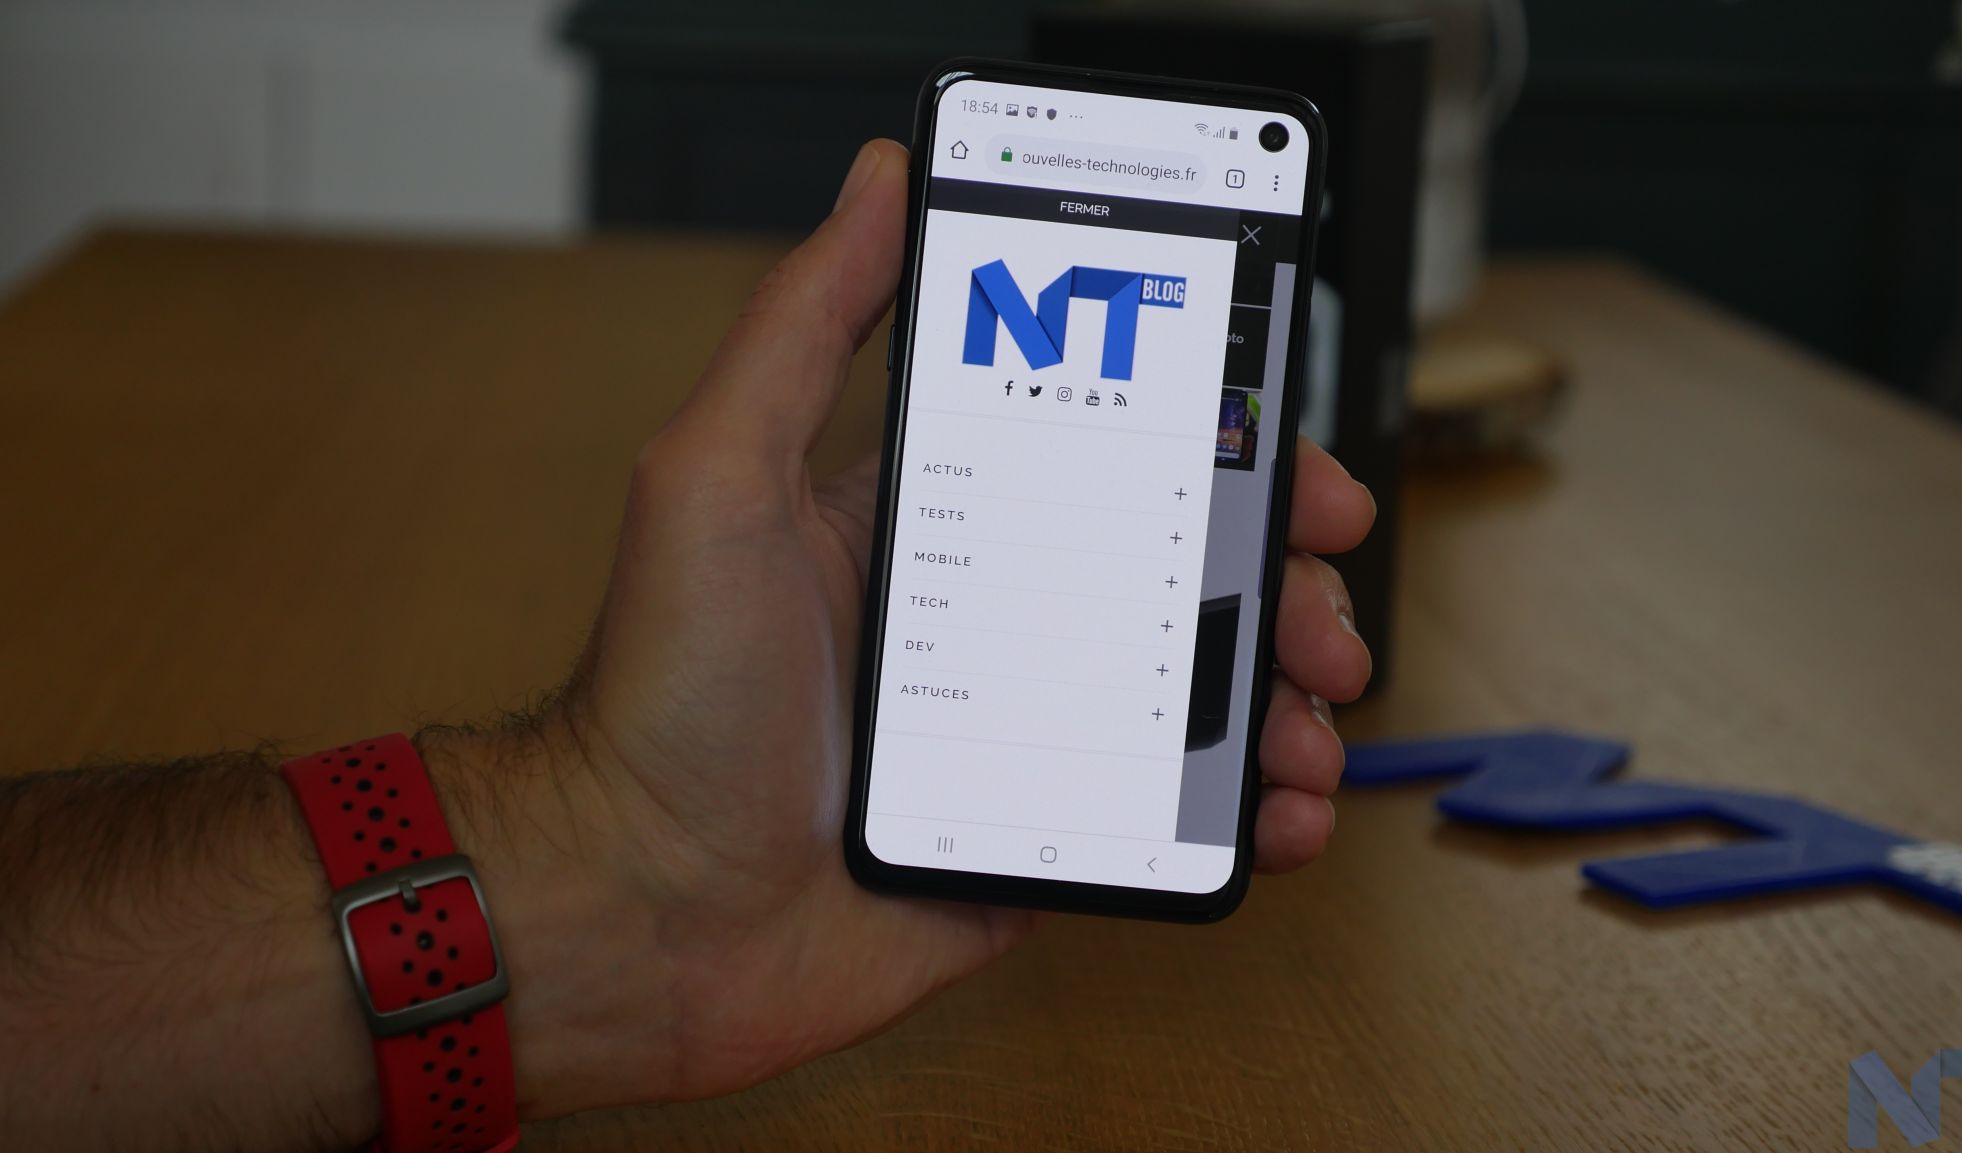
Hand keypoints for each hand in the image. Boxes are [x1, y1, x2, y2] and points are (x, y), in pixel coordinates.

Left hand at [463, 140, 1375, 1116]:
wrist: (635, 916)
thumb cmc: (659, 699)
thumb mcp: (717, 477)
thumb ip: (803, 326)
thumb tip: (879, 181)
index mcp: (936, 529)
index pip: (1110, 462)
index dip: (1219, 456)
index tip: (1292, 465)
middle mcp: (987, 626)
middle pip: (1179, 580)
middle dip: (1278, 586)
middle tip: (1323, 615)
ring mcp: (1017, 739)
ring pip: (1191, 701)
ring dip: (1283, 703)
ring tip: (1313, 728)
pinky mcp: (1030, 839)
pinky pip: (1165, 819)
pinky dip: (1243, 818)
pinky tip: (1281, 817)